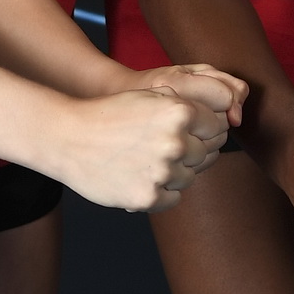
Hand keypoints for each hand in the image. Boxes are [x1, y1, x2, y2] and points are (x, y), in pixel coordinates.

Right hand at [48, 87, 214, 212]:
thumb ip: (187, 105)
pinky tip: (141, 175)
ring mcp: (163, 172)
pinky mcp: (148, 197)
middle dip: (191, 150)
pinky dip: (162, 190)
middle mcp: (175, 142)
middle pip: (207, 152)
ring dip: (175, 171)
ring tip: (147, 160)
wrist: (68, 138)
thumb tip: (225, 118)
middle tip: (164, 146)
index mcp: (179, 112)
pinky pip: (173, 197)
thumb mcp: (151, 96)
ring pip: (190, 176)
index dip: (205, 127)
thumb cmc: (110, 114)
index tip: (191, 130)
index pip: (217, 125)